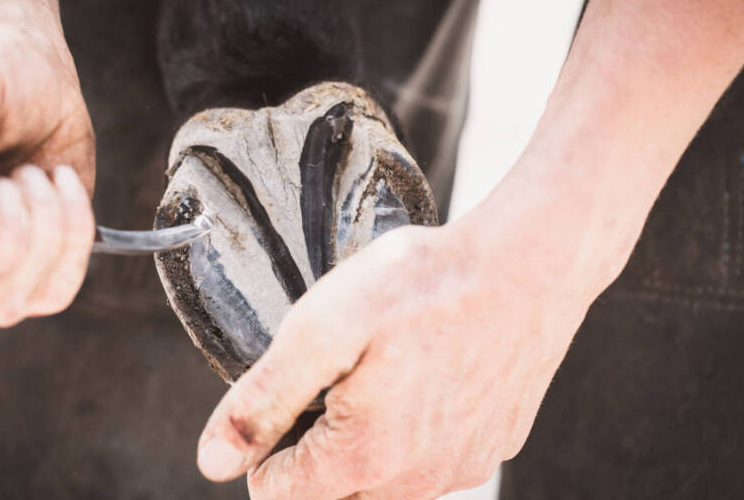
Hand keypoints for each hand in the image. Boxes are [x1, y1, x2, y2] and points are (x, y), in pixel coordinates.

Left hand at [194, 213, 603, 498]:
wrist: (528, 266)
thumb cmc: (425, 287)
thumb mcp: (321, 328)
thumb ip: (263, 400)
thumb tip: (214, 461)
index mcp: (363, 459)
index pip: (275, 493)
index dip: (268, 439)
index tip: (296, 386)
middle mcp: (415, 483)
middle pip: (329, 491)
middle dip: (315, 443)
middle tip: (338, 371)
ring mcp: (459, 469)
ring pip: (380, 478)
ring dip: (365, 438)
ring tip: (383, 369)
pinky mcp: (490, 448)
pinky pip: (430, 459)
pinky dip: (414, 429)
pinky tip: (425, 375)